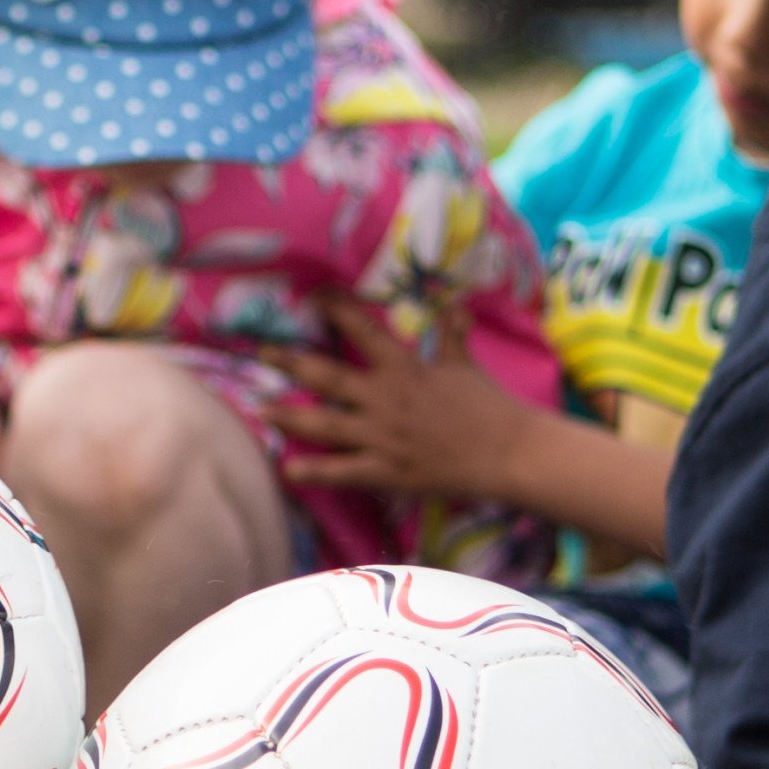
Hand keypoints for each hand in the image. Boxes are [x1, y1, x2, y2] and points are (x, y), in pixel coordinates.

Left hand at [274, 301, 534, 492]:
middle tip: (260, 352)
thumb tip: (454, 306)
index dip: (336, 310)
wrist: (508, 452)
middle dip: (290, 363)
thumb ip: (451, 334)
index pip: (363, 330)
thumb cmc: (488, 406)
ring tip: (262, 410)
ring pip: (325, 425)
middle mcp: (386, 399)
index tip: (313, 296)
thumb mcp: (465, 363)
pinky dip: (314, 472)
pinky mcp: (387, 472)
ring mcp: (383, 437)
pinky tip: (288, 470)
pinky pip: (343, 472)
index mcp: (404, 369)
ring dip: (290, 417)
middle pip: (327, 377)